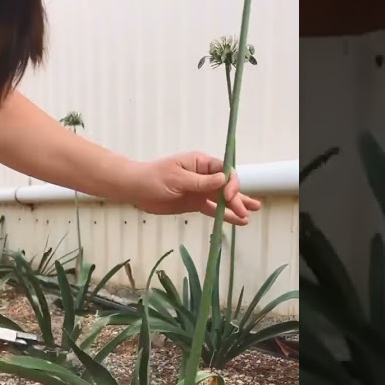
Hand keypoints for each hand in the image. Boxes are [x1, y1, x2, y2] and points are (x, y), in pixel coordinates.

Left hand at [129, 153, 262, 225]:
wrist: (136, 189)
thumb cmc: (153, 178)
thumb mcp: (177, 178)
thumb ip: (200, 182)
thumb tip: (223, 179)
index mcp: (201, 163)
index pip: (224, 171)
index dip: (231, 183)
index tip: (228, 196)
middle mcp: (204, 176)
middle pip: (226, 186)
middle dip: (237, 199)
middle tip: (244, 212)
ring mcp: (200, 191)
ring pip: (222, 199)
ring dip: (235, 207)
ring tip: (248, 217)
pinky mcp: (195, 204)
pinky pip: (213, 210)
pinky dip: (224, 215)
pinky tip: (237, 221)